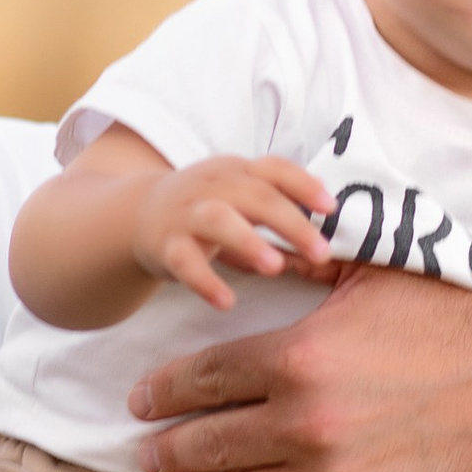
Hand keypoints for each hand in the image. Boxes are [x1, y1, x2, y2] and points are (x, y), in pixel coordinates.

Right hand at [129, 156, 335, 313]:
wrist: (138, 215)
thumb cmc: (208, 207)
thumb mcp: (241, 196)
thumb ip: (280, 204)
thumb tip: (329, 216)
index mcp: (236, 172)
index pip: (274, 169)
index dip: (303, 185)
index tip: (332, 208)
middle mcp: (212, 186)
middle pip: (255, 195)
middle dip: (291, 223)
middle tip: (322, 252)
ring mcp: (186, 213)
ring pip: (217, 219)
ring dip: (248, 241)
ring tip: (275, 267)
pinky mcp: (164, 245)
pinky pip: (185, 262)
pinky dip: (206, 281)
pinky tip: (227, 302)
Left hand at [132, 263, 471, 471]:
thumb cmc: (448, 321)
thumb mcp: (375, 276)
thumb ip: (314, 265)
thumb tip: (272, 242)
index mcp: (297, 355)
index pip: (202, 378)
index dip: (161, 393)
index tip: (140, 402)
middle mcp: (304, 423)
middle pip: (206, 444)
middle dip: (165, 453)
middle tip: (143, 457)